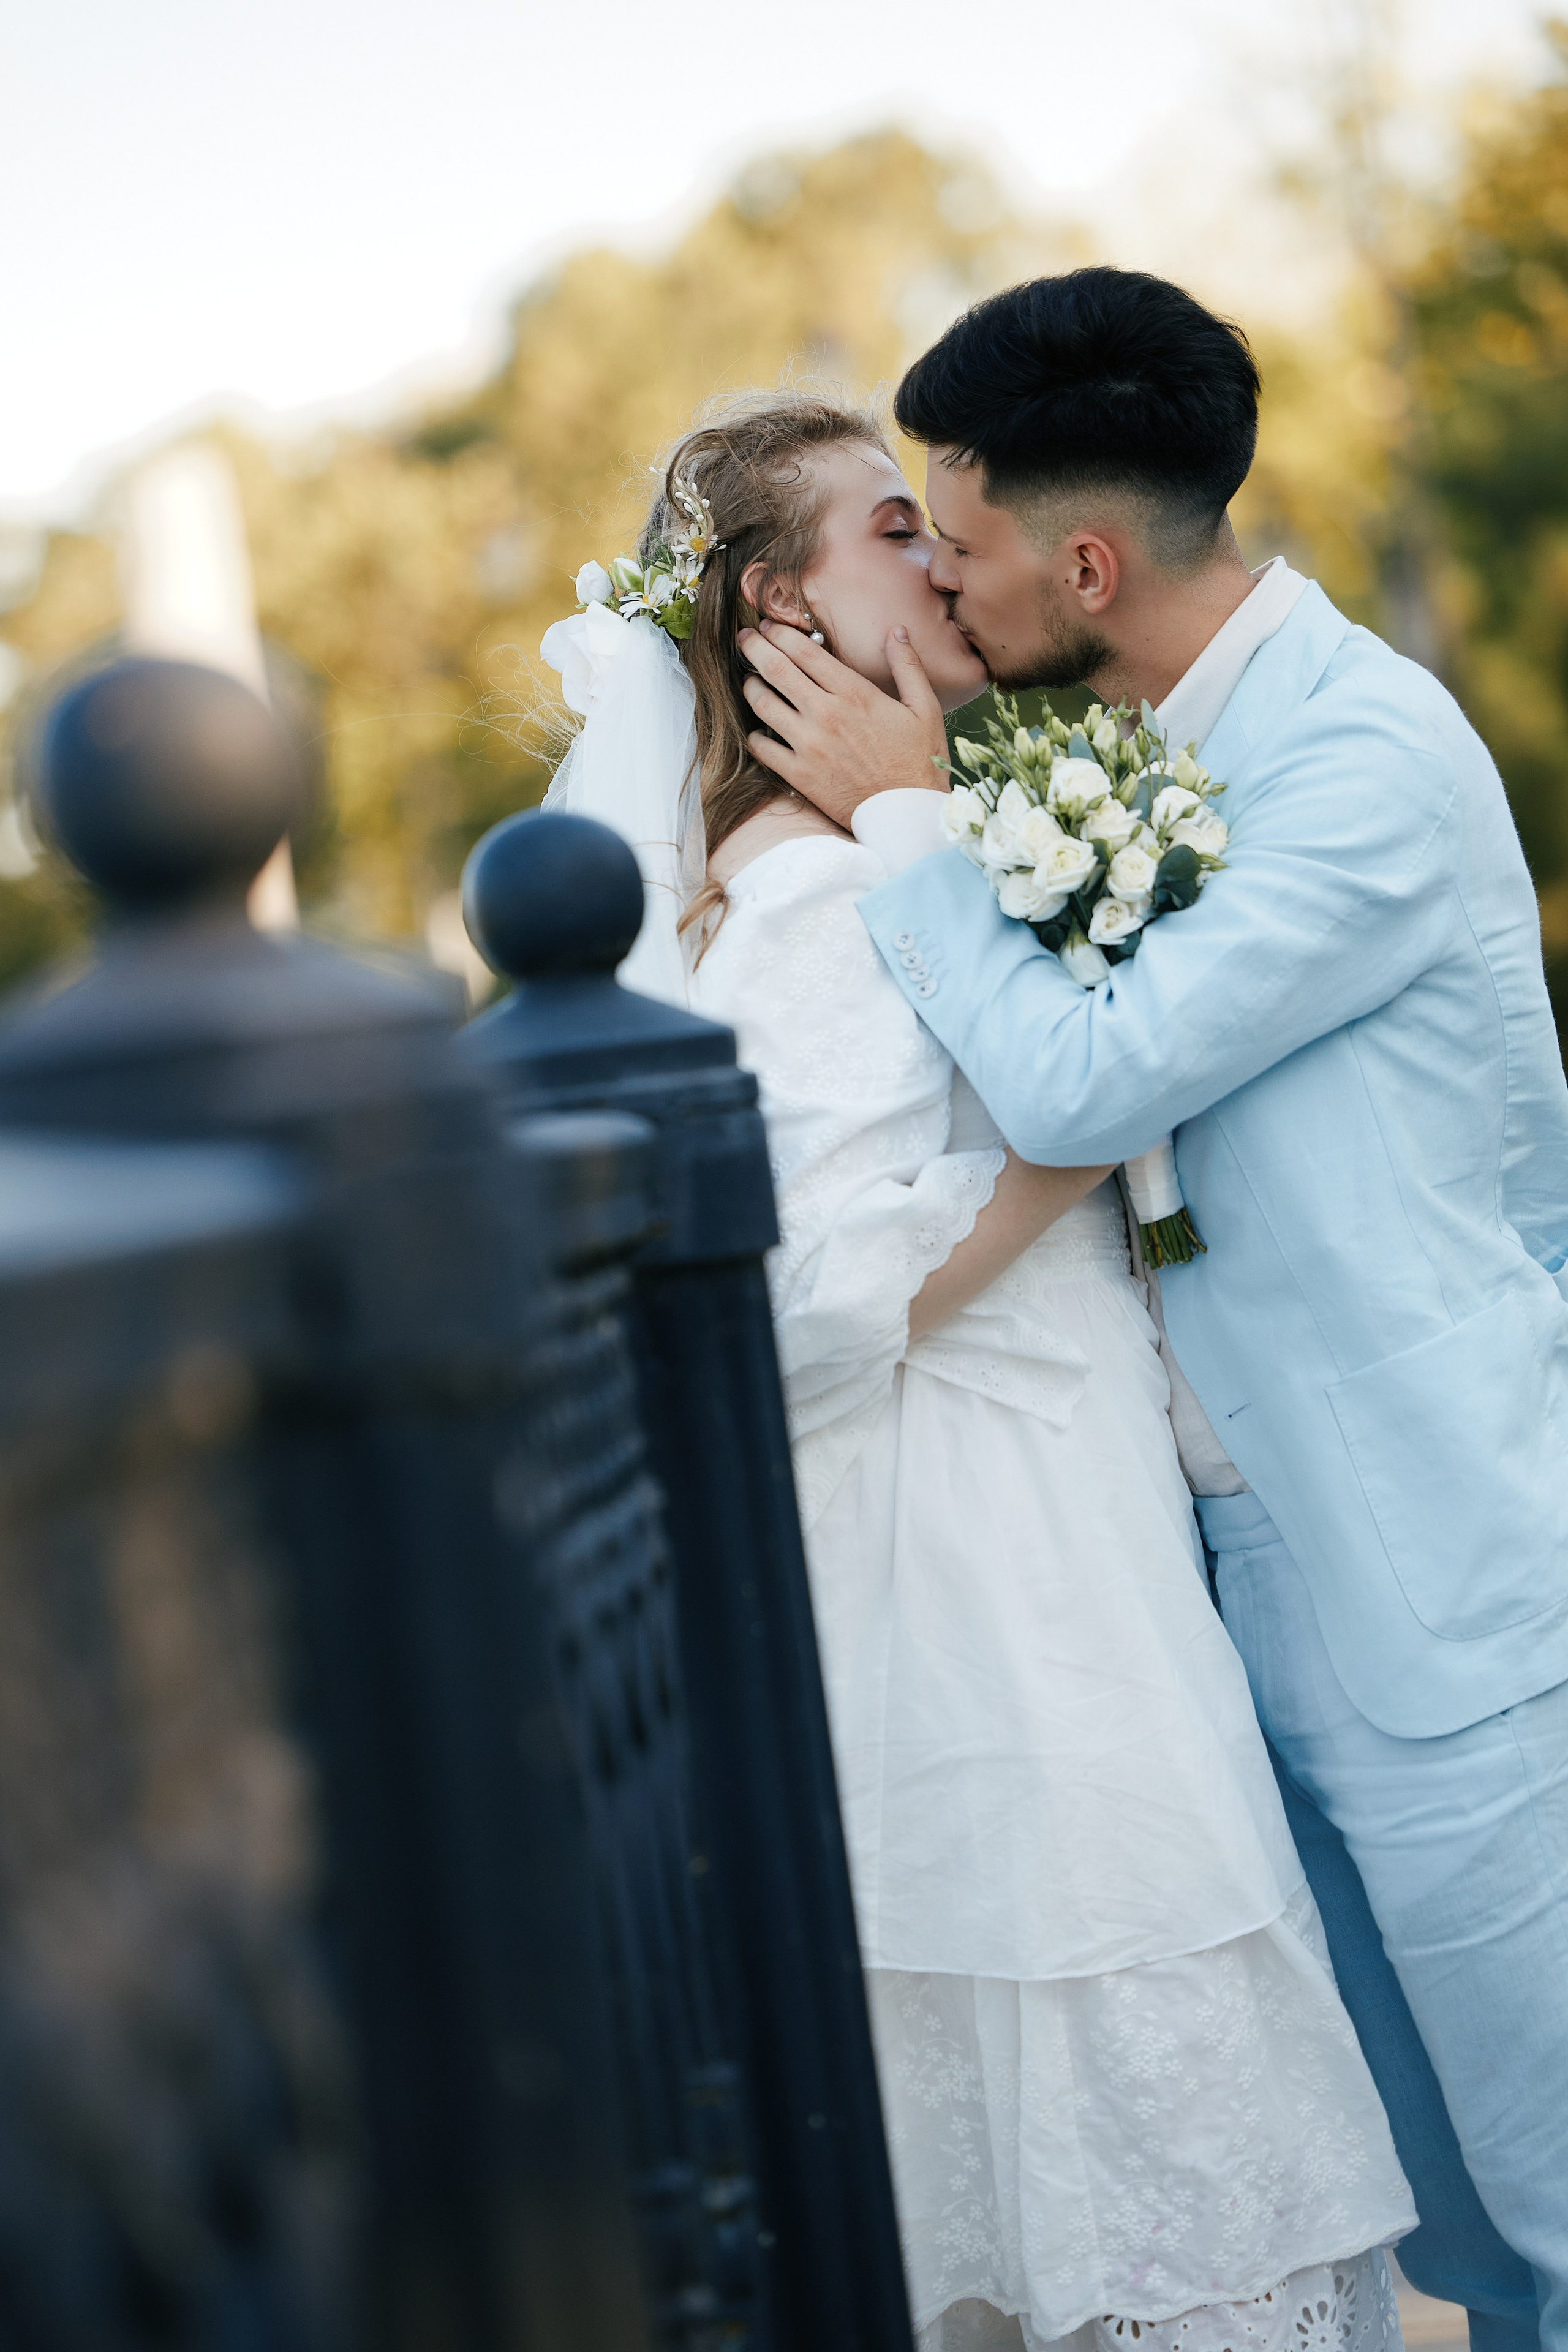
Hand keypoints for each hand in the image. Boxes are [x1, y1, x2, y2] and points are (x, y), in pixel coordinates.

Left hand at [738, 621, 948, 827]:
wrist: (906, 814)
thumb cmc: (919, 762)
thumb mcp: (925, 708)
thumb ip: (908, 666)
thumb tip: (897, 631)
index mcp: (854, 694)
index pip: (804, 652)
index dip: (781, 634)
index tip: (770, 626)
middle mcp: (826, 715)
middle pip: (777, 670)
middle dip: (755, 648)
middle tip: (745, 639)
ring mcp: (809, 746)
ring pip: (763, 705)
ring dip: (751, 687)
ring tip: (749, 680)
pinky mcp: (799, 775)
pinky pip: (762, 748)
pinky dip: (754, 736)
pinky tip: (757, 729)